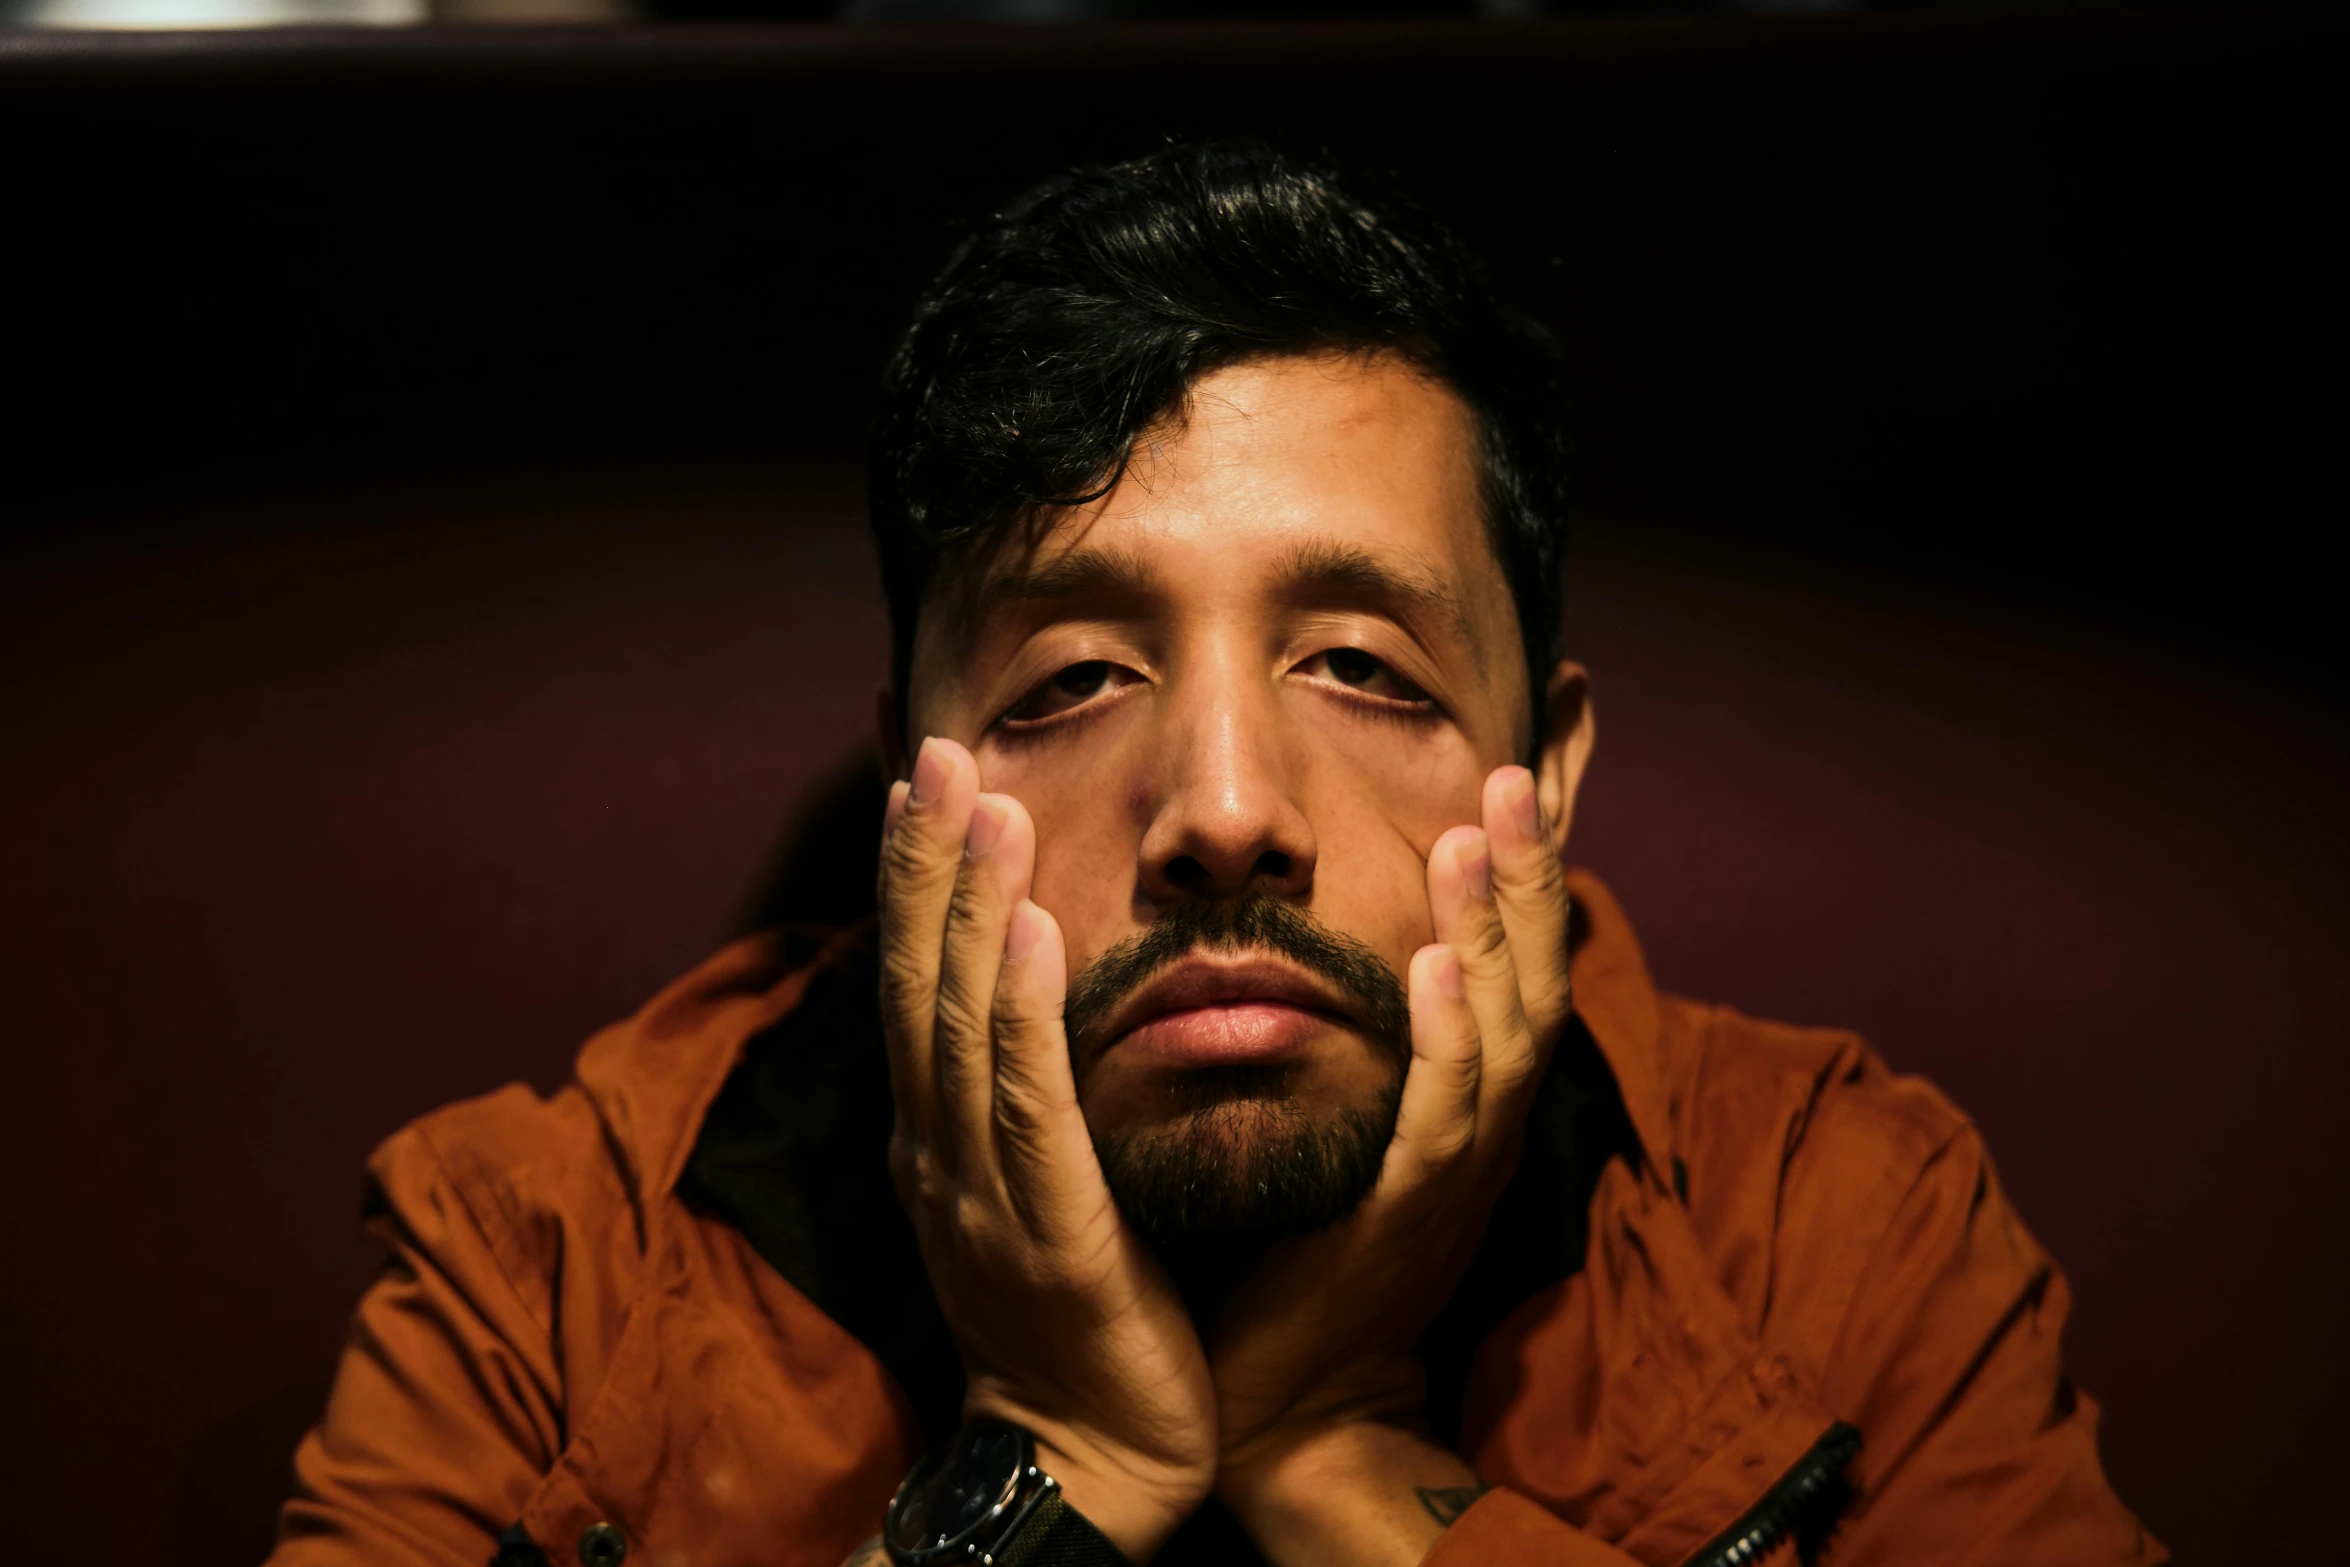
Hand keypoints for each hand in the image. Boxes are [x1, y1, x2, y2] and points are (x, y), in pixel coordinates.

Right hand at [877, 737, 1216, 1560]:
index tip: (922, 777)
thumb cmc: (1077, 1317)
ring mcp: (980, 1191)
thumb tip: (1039, 994)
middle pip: (920, 981)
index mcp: (939, 1134)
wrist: (1086, 1463)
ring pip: (962, 1024)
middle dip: (926, 862)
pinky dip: (1023, 1012)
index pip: (915, 981)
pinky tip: (1033, 932)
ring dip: (968, 906)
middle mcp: (940, 1148)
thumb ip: (1026, 1095)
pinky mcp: (1046, 1232)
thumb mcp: (1033, 1188)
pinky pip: (1028, 1105)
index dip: (915, 877)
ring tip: (981, 803)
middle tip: (934, 750)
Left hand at [1206, 764, 1573, 1560]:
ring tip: (1474, 834)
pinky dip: (1447, 1039)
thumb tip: (1341, 932)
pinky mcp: (1410, 1212)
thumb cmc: (1308, 1244)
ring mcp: (1458, 1167)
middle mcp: (1485, 1121)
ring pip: (1504, 1028)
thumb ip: (1364, 1033)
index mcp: (1472, 1094)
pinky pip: (1444, 1115)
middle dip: (1528, 873)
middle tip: (1508, 776)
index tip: (1520, 771)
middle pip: (1536, 976)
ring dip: (1494, 928)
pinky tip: (1435, 968)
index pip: (1520, 961)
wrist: (1293, 1393)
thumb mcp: (1353, 1117)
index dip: (1528, 873)